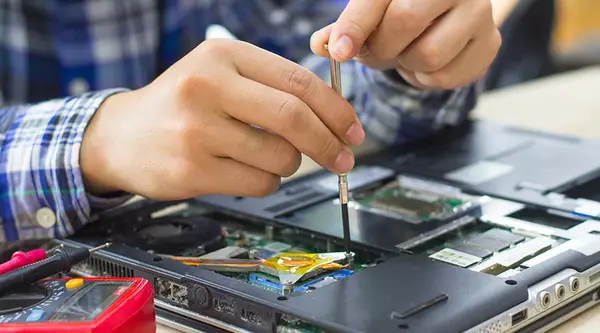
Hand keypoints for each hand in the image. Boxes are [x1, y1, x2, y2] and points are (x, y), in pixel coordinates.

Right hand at [80, 39, 363, 199]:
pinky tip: (246, 170)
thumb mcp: (220, 74)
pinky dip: (267, 181)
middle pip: (294, 117)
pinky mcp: (192, 170)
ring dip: (291, 164)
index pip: (298, 81)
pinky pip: (258, 183)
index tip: (353, 129)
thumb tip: (333, 114)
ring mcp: (197, 130)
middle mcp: (207, 87)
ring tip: (270, 157)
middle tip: (343, 158)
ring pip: (280, 157)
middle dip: (329, 142)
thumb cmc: (181, 104)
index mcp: (222, 55)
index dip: (336, 109)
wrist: (121, 135)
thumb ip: (271, 85)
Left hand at [311, 0, 501, 89]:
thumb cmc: (398, 14)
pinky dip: (425, 79)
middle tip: (377, 52)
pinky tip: (425, 63)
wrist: (445, 22)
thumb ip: (345, 29)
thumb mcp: (369, 15)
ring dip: (406, 64)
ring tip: (405, 54)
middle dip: (381, 47)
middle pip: (406, 21)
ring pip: (428, 54)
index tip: (339, 51)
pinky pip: (445, 76)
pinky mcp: (489, 44)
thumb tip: (321, 45)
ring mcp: (479, 12)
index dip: (355, 25)